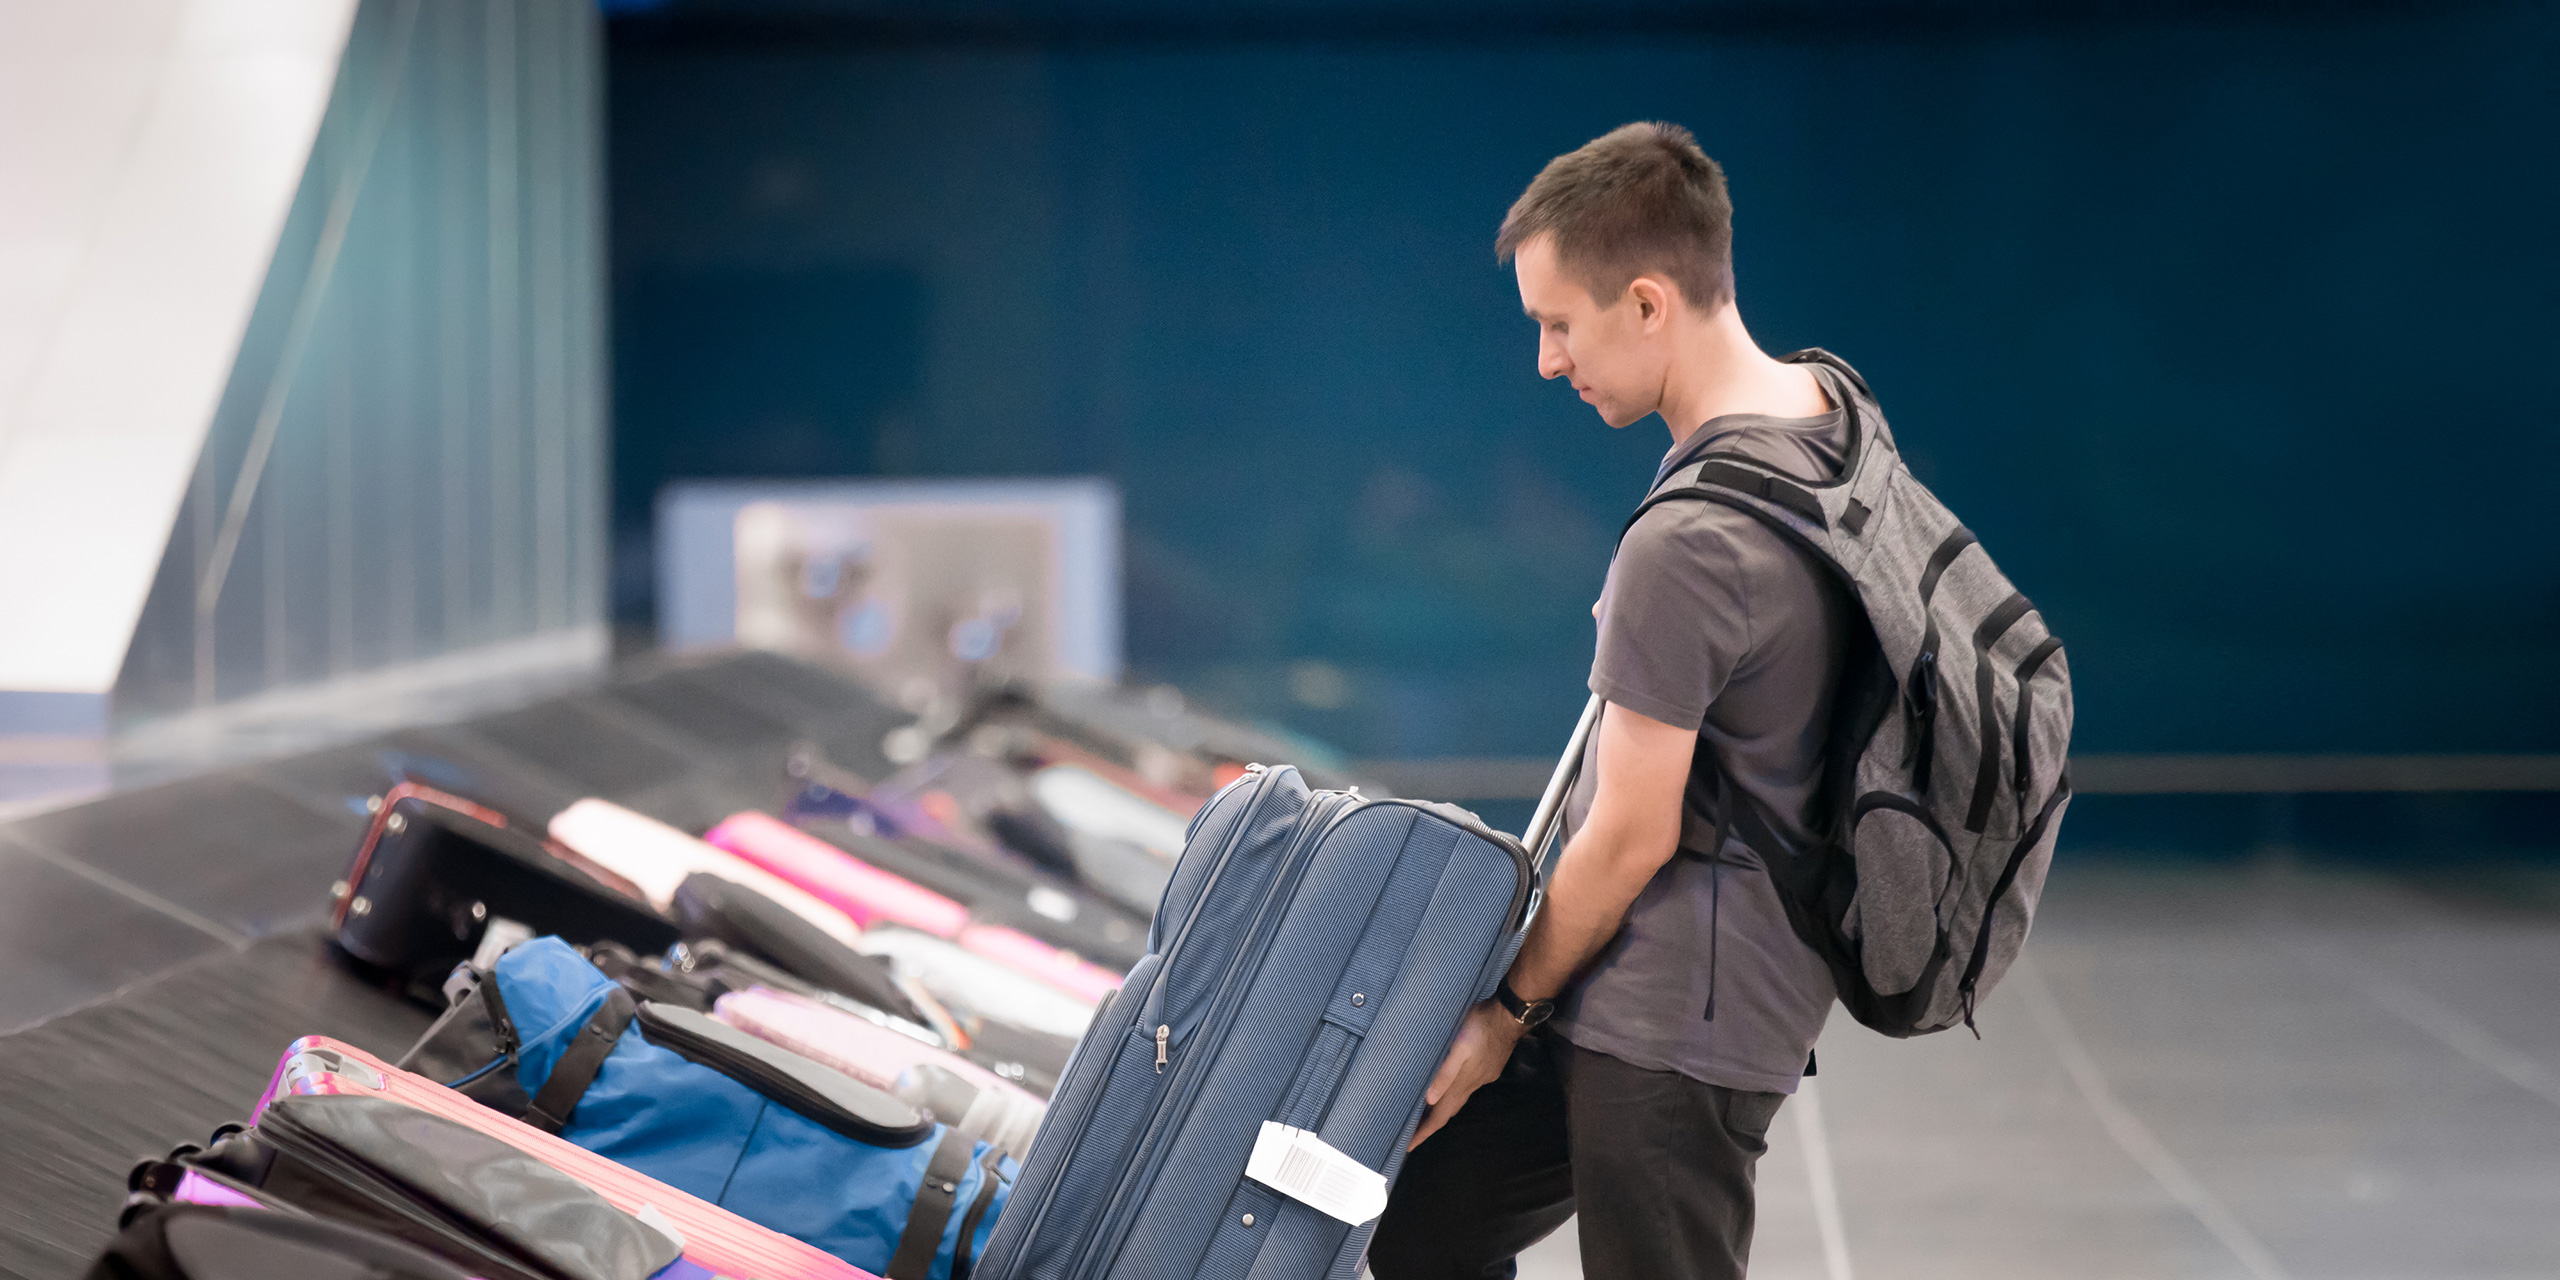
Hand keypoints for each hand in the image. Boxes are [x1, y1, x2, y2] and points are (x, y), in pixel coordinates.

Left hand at [1409, 1001, 1523, 1149]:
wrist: (1510, 1015)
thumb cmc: (1481, 1025)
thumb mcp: (1459, 1046)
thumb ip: (1445, 1072)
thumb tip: (1429, 1099)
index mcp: (1462, 1083)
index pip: (1439, 1116)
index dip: (1424, 1132)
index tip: (1408, 1146)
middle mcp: (1472, 1085)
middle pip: (1447, 1112)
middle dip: (1429, 1125)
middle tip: (1410, 1133)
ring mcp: (1481, 1078)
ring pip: (1456, 1101)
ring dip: (1440, 1110)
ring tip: (1423, 1113)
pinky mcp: (1486, 1069)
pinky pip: (1465, 1089)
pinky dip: (1451, 1095)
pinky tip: (1447, 1087)